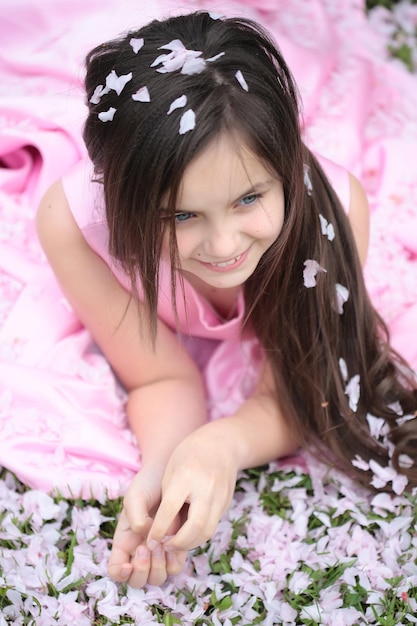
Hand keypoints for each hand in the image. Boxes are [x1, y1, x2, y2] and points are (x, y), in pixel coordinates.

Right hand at [107, 465, 186, 586]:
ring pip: (157, 578)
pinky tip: (174, 544)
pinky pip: (175, 567)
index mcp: (124, 542)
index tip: (128, 564)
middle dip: (142, 571)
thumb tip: (144, 534)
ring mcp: (159, 551)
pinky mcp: (177, 547)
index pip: (116, 570)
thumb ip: (135, 516)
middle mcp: (140, 551)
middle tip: (147, 547)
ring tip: (162, 544)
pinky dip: (174, 562)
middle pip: (137, 581)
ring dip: (158, 567)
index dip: (120, 573)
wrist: (170, 473)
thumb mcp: (135, 496)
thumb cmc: (148, 485)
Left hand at [146, 425, 238, 553]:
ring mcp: (220, 496)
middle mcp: (206, 487)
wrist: (220, 443)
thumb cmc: (189, 454)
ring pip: (207, 531)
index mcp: (186, 476)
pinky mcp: (227, 502)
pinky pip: (213, 526)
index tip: (151, 541)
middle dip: (179, 543)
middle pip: (195, 526)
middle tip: (165, 547)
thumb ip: (168, 498)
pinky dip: (200, 535)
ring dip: (190, 544)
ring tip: (176, 545)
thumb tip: (163, 530)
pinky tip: (188, 536)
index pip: (170, 509)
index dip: (159, 529)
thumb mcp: (171, 470)